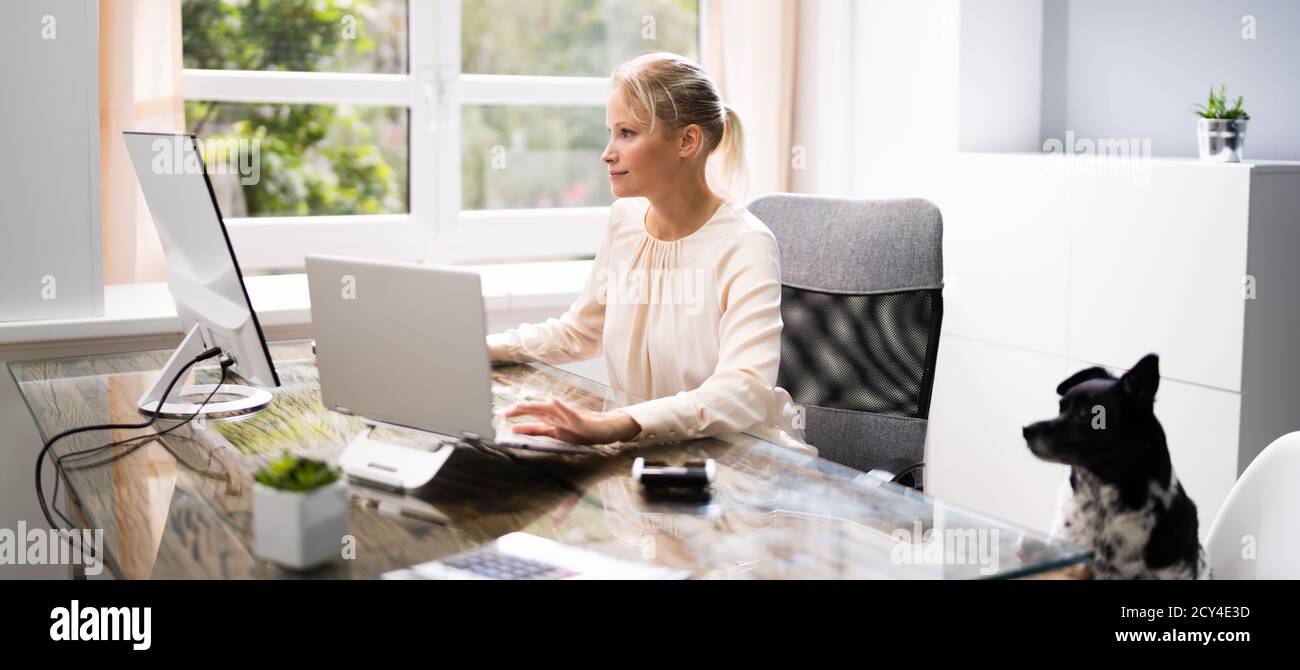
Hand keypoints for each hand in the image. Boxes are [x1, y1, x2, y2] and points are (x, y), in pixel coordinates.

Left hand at [503, 399, 640, 444]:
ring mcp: (568, 417)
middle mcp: (558, 417)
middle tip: (504, 411)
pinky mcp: (580, 419)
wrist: (605, 429)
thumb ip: (538, 431)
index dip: (515, 417)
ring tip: (522, 405)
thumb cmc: (582, 429)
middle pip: (536, 411)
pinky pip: (570, 413)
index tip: (500, 415)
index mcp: (552, 421)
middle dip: (520, 411)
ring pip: (550, 410)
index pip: (530, 418)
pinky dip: (562, 408)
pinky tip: (555, 402)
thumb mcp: (557, 433)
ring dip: (536, 406)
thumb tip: (517, 430)